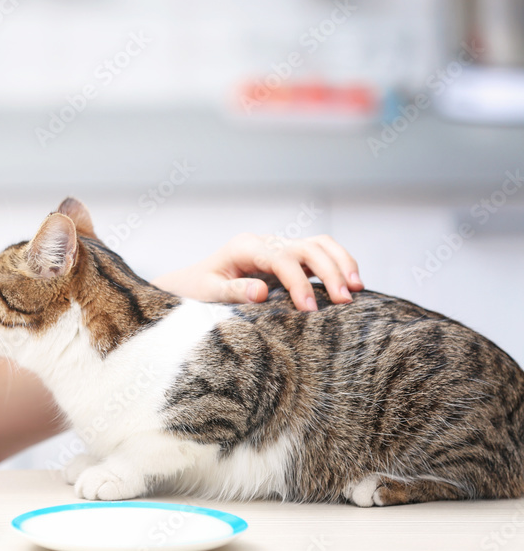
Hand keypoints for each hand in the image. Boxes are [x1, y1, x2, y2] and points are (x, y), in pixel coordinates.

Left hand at [151, 233, 362, 310]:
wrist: (193, 281)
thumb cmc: (198, 288)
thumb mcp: (208, 292)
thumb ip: (233, 291)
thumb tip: (261, 292)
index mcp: (245, 247)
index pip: (281, 259)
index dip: (298, 283)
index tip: (309, 309)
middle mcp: (266, 242)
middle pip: (307, 247)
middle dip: (329, 271)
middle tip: (345, 301)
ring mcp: (278, 246)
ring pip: (319, 244)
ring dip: (341, 262)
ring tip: (357, 289)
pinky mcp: (288, 256)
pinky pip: (319, 253)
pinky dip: (337, 264)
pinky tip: (350, 284)